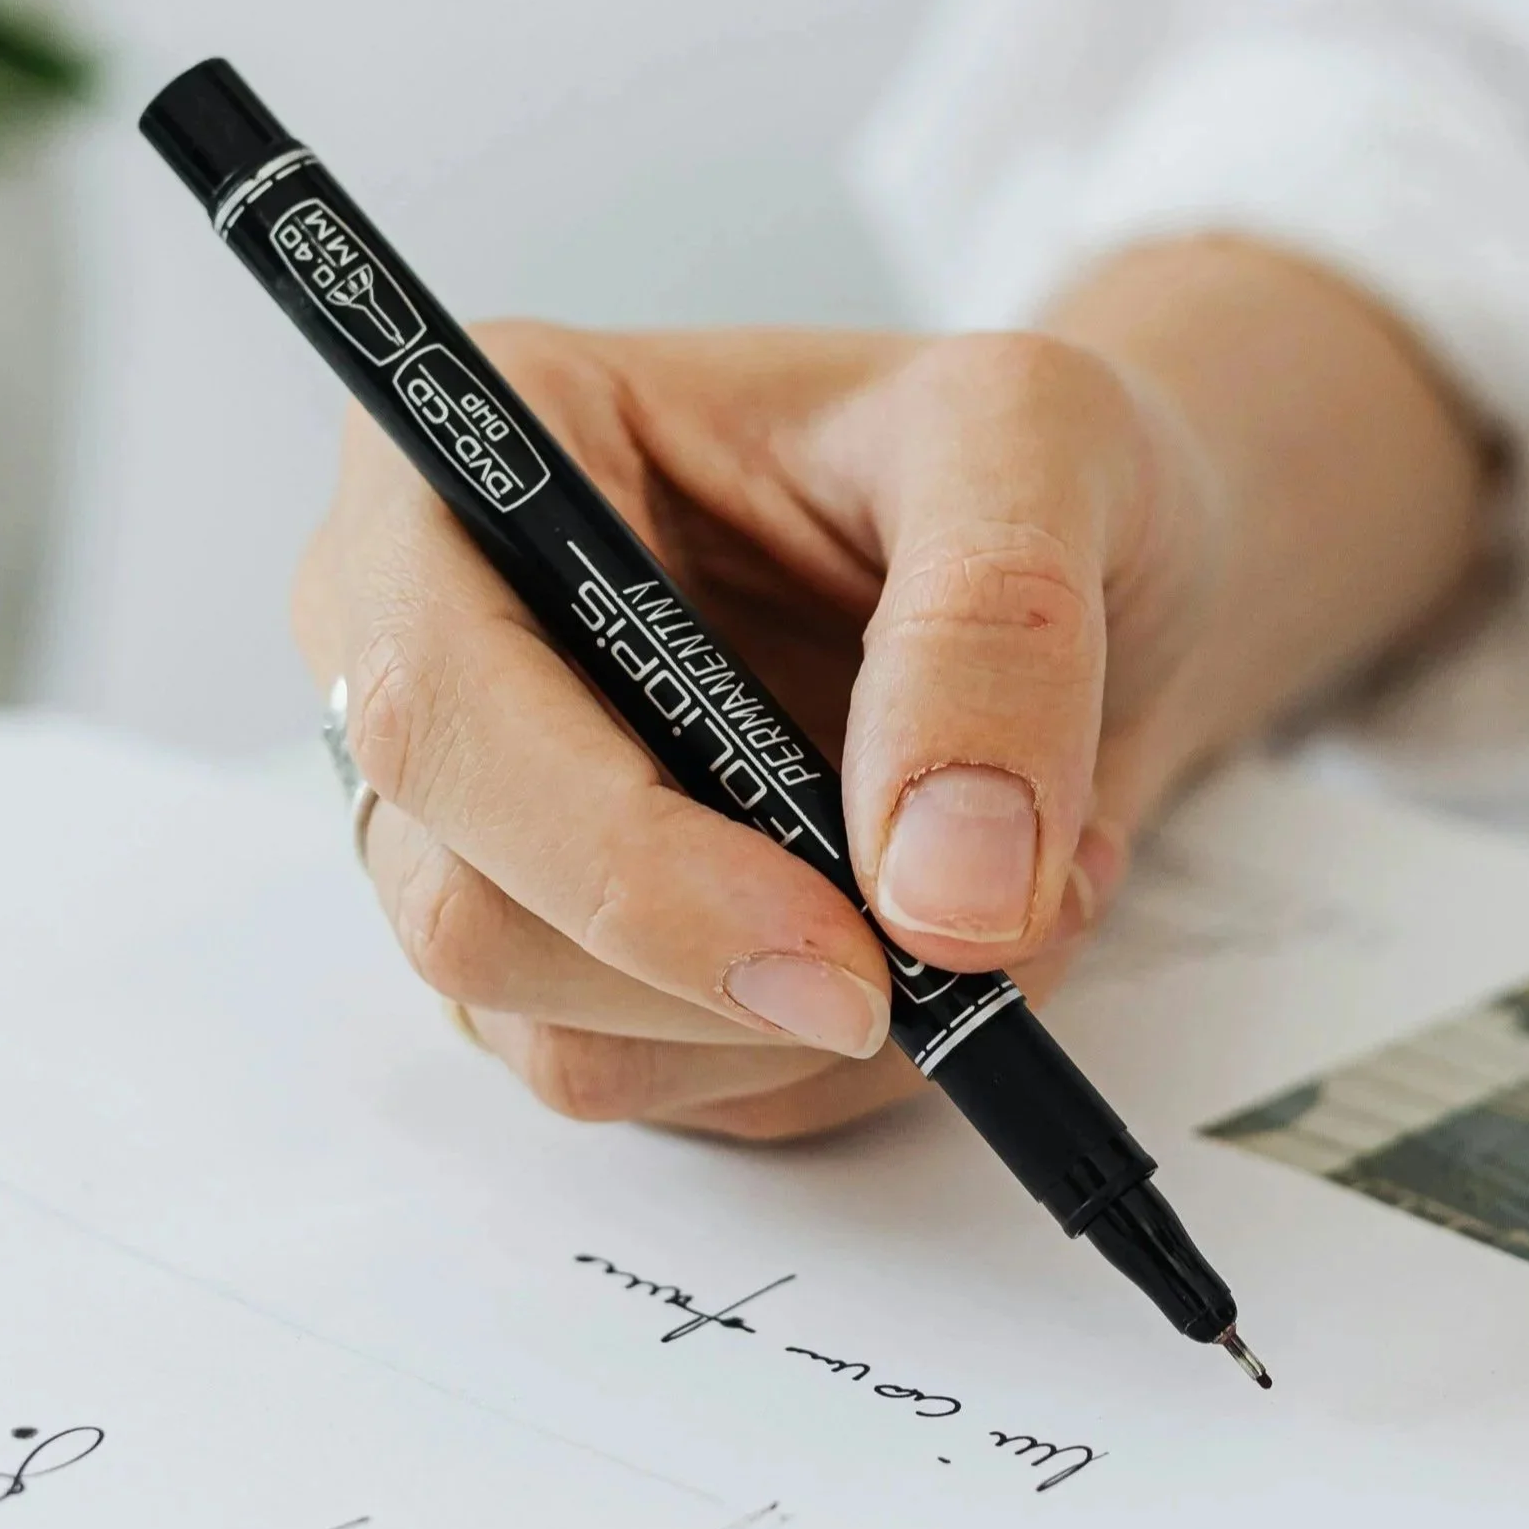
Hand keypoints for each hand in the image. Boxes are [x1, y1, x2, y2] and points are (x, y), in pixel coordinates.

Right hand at [293, 242, 1486, 1145]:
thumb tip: (939, 895)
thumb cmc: (1011, 455)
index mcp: (475, 467)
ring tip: (1001, 884)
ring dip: (814, 1028)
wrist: (1089, 564)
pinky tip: (946, 932)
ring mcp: (499, 830)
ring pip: (566, 1037)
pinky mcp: (586, 959)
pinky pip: (675, 1090)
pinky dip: (842, 1059)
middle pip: (468, 914)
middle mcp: (441, 658)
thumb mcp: (1037, 437)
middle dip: (727, 978)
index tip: (836, 948)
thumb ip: (995, 628)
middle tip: (950, 956)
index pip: (439, 707)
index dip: (619, 856)